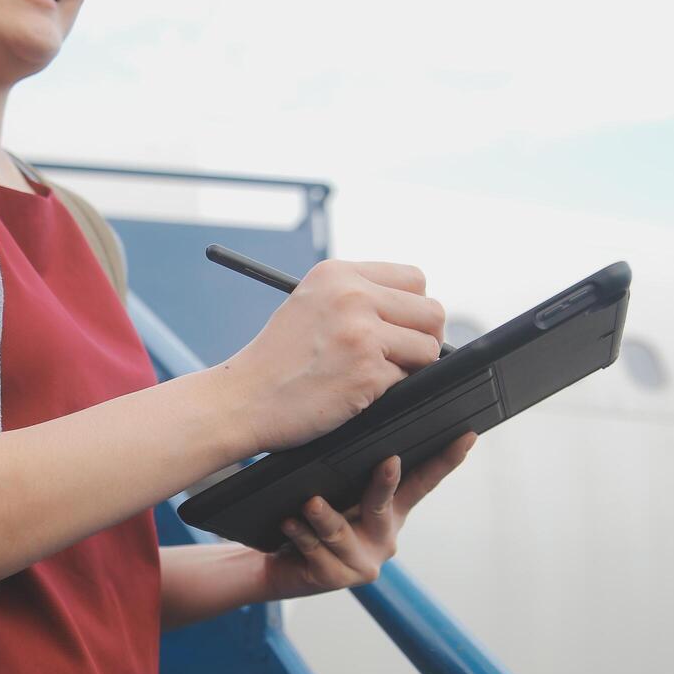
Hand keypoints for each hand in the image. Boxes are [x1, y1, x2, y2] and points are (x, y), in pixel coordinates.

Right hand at [218, 259, 445, 456]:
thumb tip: (416, 311)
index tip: (397, 327)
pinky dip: (387, 392)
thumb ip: (356, 296)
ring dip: (409, 367)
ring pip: (428, 348)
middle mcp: (352, 296)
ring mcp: (361, 333)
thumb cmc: (276, 360)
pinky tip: (354, 391)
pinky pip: (407, 380)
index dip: (412, 308)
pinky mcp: (367, 372)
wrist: (243, 399)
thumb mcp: (310, 304)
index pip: (414, 279)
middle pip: (431, 311)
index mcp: (337, 273)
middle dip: (422, 338)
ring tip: (372, 375)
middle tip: (398, 357)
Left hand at [261, 432, 476, 599]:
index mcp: (390, 513)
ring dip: (324, 516)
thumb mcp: (337, 496)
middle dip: (385, 483)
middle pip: (383, 504)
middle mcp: (383, 537)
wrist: (282, 567)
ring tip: (310, 504)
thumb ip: (350, 477)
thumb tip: (351, 424)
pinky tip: (290, 524)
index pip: (423, 482)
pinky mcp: (337, 579)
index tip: (468, 436)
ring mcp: (363, 561)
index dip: (447, 460)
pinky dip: (301, 535)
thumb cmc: (311, 523)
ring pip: (341, 532)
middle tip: (388, 462)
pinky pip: (317, 551)